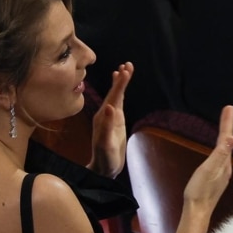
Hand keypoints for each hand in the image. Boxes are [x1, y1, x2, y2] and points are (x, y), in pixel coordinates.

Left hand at [89, 62, 132, 177]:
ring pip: (116, 96)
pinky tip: (121, 87)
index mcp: (103, 117)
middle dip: (121, 79)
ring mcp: (110, 117)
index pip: (113, 96)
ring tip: (126, 69)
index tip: (125, 71)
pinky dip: (120, 93)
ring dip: (121, 83)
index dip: (119, 84)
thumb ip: (107, 125)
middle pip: (114, 92)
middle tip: (128, 64)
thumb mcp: (106, 144)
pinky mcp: (115, 122)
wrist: (103, 168)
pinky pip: (118, 103)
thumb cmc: (105, 159)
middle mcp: (105, 114)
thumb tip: (109, 106)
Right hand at [182, 104, 232, 219]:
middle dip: (227, 126)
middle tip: (228, 111)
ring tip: (225, 126)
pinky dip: (220, 149)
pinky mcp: (215, 181)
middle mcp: (225, 168)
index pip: (226, 138)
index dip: (227, 123)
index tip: (229, 107)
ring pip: (224, 151)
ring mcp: (221, 175)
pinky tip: (218, 152)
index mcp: (224, 163)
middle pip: (227, 143)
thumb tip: (231, 139)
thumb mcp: (208, 170)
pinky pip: (220, 159)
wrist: (196, 212)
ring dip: (225, 137)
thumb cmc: (199, 191)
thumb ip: (220, 154)